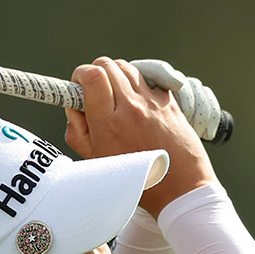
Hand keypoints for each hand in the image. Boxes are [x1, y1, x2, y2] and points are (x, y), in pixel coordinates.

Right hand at [64, 57, 215, 217]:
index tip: (78, 84)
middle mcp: (131, 108)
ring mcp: (152, 103)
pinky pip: (148, 80)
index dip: (80, 75)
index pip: (92, 76)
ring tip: (116, 95)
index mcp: (108, 123)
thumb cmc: (136, 180)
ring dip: (116, 76)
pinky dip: (138, 84)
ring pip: (127, 68)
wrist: (180, 188)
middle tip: (95, 89)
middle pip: (108, 64)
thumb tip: (74, 105)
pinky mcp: (169, 102)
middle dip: (95, 72)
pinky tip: (137, 102)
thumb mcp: (96, 161)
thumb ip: (77, 130)